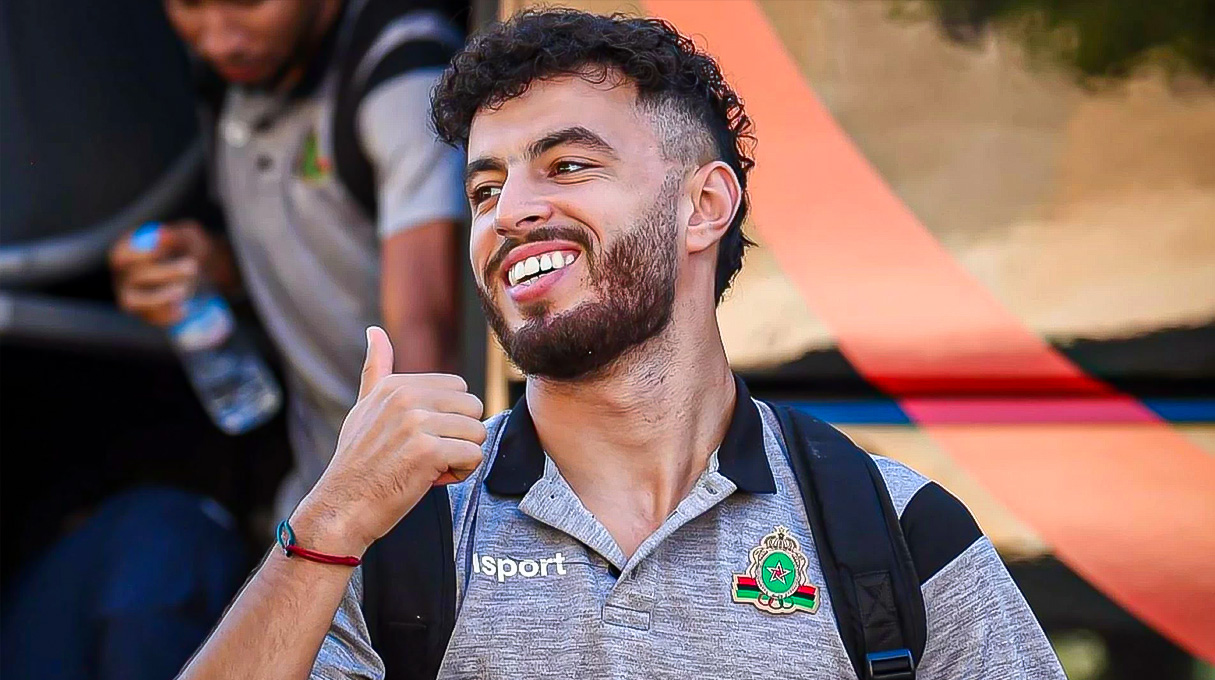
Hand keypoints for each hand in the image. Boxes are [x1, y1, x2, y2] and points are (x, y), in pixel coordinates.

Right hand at [109, 219, 216, 325]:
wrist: (205, 274)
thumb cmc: (190, 250)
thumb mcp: (188, 237)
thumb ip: (176, 235)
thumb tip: (162, 233)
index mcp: (129, 252)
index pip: (121, 256)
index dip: (139, 255)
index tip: (163, 251)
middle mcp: (125, 277)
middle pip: (135, 277)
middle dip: (165, 272)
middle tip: (193, 267)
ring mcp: (134, 298)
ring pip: (138, 302)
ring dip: (161, 298)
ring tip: (185, 291)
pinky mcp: (148, 314)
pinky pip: (152, 318)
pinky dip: (168, 315)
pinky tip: (184, 310)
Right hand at [291, 327, 485, 555]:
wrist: (342, 508)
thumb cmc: (357, 463)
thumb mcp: (363, 408)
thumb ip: (376, 370)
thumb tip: (375, 331)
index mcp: (396, 385)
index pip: (458, 388)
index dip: (449, 419)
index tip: (421, 438)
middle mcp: (405, 397)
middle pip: (473, 407)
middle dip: (460, 435)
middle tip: (429, 455)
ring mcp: (416, 422)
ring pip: (477, 432)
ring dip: (461, 456)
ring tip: (429, 468)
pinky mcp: (427, 451)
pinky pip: (474, 455)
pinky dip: (461, 473)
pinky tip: (433, 480)